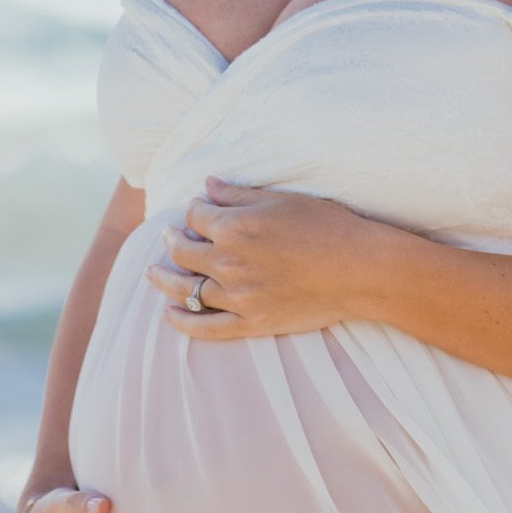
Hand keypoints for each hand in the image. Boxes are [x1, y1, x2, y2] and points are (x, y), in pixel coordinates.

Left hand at [146, 174, 383, 340]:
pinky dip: (183, 322)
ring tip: (152, 272)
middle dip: (172, 241)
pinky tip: (169, 315)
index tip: (197, 208)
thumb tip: (206, 185)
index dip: (193, 210)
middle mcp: (228, 263)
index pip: (196, 216)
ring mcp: (238, 296)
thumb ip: (238, 195)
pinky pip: (206, 327)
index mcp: (234, 227)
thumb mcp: (281, 200)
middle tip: (168, 237)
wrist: (359, 269)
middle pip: (184, 252)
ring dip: (165, 279)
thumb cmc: (326, 226)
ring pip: (186, 289)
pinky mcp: (251, 323)